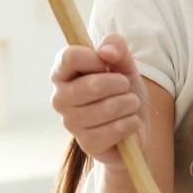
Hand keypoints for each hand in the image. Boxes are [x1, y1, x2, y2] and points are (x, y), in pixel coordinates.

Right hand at [50, 33, 150, 170]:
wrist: (133, 130)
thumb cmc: (122, 93)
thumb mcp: (124, 65)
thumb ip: (116, 49)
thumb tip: (106, 49)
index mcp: (62, 73)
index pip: (69, 56)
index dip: (95, 58)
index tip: (107, 65)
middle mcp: (60, 98)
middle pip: (93, 85)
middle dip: (121, 84)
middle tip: (125, 87)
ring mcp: (70, 123)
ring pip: (109, 108)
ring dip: (130, 104)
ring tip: (130, 105)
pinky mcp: (86, 144)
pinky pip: (116, 129)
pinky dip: (131, 123)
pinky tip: (129, 123)